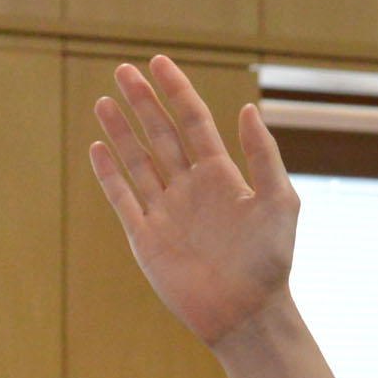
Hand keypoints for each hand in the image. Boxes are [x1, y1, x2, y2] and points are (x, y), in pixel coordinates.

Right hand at [86, 57, 337, 377]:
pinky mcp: (145, 237)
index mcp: (221, 176)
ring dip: (120, 131)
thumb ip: (263, 156)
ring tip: (103, 101)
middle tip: (123, 70)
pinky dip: (109, 174)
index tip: (159, 63)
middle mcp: (190, 188)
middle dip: (142, 102)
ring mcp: (165, 211)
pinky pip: (122, 199)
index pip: (192, 122)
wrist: (247, 314)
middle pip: (160, 134)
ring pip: (137, 161)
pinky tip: (97, 147)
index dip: (176, 92)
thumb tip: (246, 109)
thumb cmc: (270, 261)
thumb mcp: (279, 202)